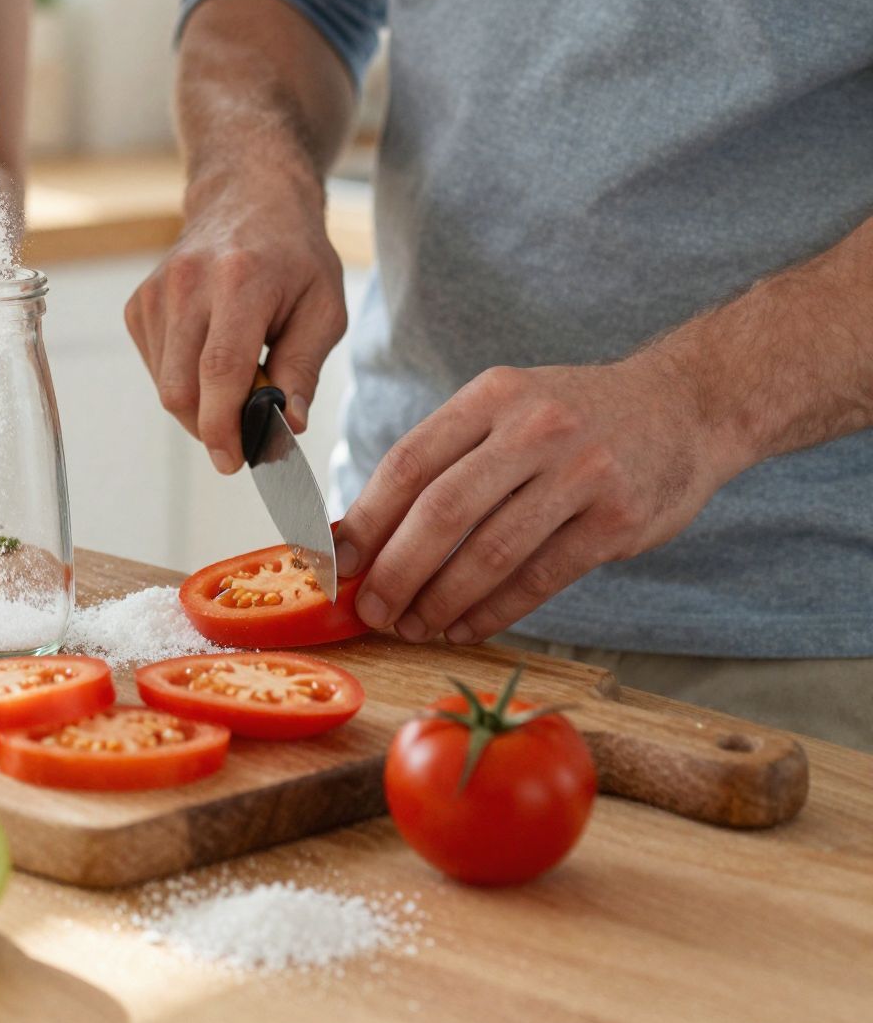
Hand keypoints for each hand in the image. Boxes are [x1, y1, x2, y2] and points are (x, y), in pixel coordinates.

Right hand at [125, 178, 346, 473]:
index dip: (223, 427)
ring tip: (239, 380)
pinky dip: (184, 381)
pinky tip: (211, 358)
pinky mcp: (139, 304)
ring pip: (165, 385)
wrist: (249, 199)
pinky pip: (156, 368)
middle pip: (181, 388)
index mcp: (240, 280)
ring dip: (200, 405)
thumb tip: (287, 425)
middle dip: (212, 427)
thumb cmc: (295, 256)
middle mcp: (187, 283)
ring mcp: (156, 292)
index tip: (235, 461)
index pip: (218, 370)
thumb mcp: (324, 308)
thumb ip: (304, 368)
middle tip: (248, 430)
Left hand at [332, 352, 733, 645]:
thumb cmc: (577, 417)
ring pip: (491, 551)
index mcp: (492, 396)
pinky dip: (495, 610)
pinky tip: (466, 626)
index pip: (411, 461)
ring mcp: (580, 472)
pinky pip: (540, 577)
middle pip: (443, 509)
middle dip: (397, 569)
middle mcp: (533, 428)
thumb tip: (368, 528)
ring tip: (414, 625)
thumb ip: (449, 457)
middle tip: (371, 609)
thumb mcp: (510, 407)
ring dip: (442, 599)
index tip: (337, 561)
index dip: (367, 517)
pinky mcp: (616, 519)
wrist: (685, 407)